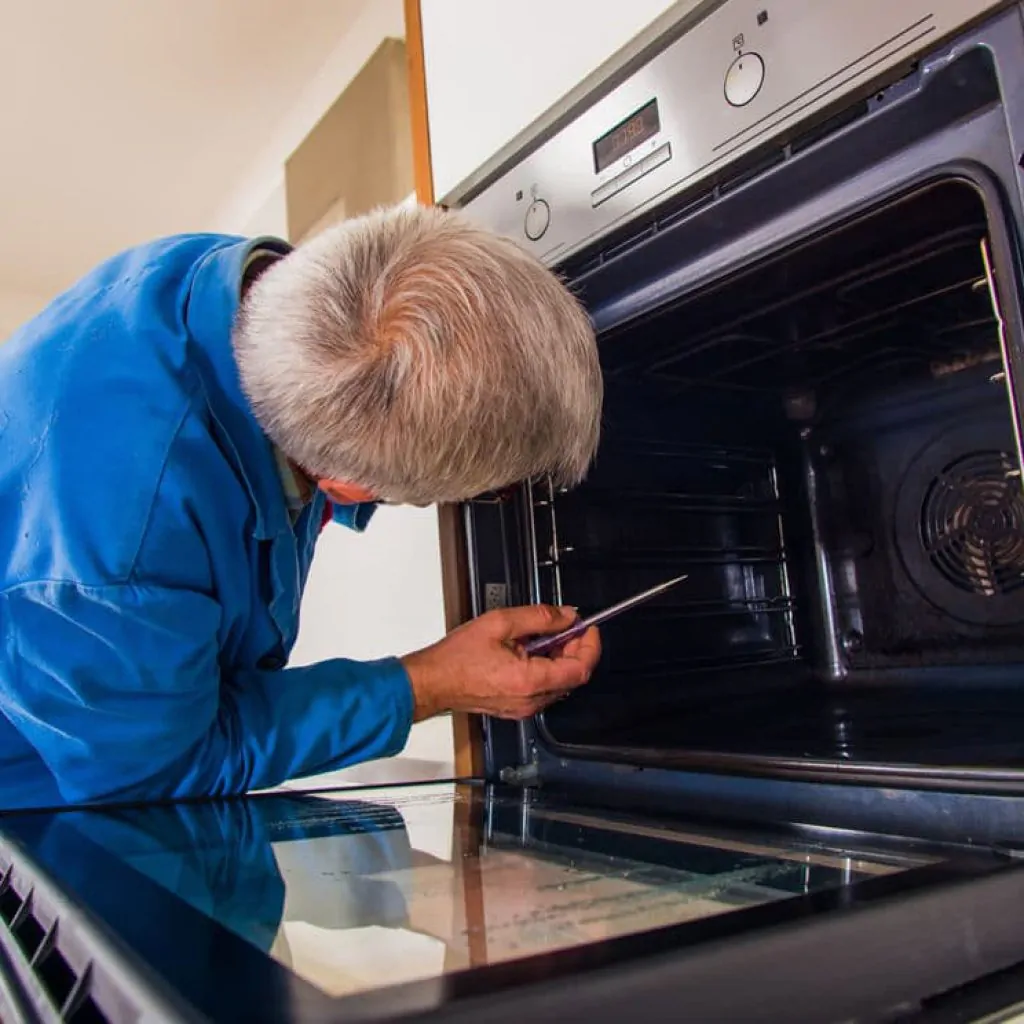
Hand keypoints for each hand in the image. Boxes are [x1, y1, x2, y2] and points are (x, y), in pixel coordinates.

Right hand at [401, 605, 600, 721]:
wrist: (433, 682)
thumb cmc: (457, 657)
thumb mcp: (500, 622)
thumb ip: (540, 617)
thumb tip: (567, 616)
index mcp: (530, 679)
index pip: (580, 668)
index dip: (590, 645)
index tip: (588, 628)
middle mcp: (531, 700)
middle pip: (573, 676)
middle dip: (575, 648)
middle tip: (564, 627)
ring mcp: (524, 707)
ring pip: (560, 683)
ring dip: (560, 658)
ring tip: (541, 637)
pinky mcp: (517, 708)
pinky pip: (543, 690)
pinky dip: (546, 669)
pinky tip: (529, 652)